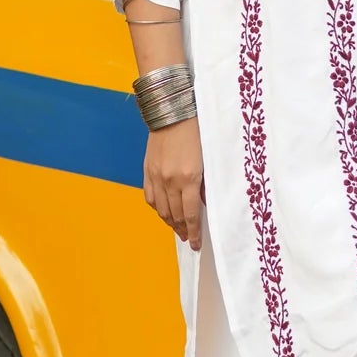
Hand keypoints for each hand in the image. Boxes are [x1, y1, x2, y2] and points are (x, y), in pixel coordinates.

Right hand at [144, 118, 203, 250]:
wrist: (172, 112)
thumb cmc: (196, 132)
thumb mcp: (208, 158)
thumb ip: (206, 183)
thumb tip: (204, 203)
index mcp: (189, 178)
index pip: (191, 215)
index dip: (193, 232)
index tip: (195, 244)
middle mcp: (171, 181)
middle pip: (175, 215)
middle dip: (182, 229)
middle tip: (188, 237)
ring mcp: (156, 176)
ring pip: (161, 209)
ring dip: (169, 222)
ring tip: (177, 228)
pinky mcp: (147, 170)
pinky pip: (149, 197)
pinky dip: (156, 208)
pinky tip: (162, 211)